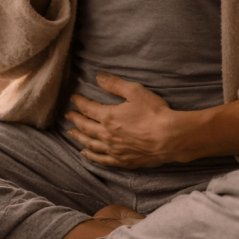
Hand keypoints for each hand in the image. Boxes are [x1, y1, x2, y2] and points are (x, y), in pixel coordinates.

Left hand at [66, 73, 188, 167]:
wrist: (169, 138)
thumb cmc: (154, 113)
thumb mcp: (135, 91)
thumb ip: (115, 84)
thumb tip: (98, 77)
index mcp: (108, 117)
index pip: (88, 108)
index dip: (79, 102)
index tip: (73, 98)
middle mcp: (107, 135)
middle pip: (85, 127)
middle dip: (75, 120)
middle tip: (69, 115)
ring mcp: (114, 150)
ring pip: (90, 144)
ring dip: (79, 137)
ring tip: (71, 133)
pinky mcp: (122, 161)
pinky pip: (101, 160)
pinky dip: (91, 156)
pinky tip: (85, 154)